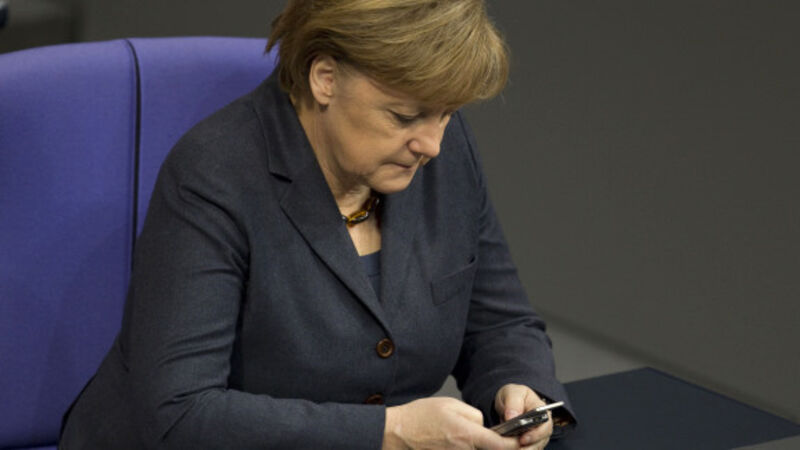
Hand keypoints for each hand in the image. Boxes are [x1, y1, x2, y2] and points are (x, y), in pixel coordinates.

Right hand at [383, 397, 519, 449]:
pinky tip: (467, 444)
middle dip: (502, 448)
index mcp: (467, 435)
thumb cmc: (419, 417)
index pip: (502, 446)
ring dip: (487, 449)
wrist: (395, 434)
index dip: (515, 444)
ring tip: (487, 441)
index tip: (519, 439)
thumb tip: (485, 427)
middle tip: (507, 440)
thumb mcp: (451, 405)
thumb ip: (474, 416)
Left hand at [494, 384, 552, 449]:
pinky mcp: (530, 443)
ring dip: (524, 449)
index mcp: (542, 410)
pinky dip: (519, 449)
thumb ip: (513, 403)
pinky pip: (528, 449)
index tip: (523, 439)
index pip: (545, 425)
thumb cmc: (513, 396)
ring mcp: (538, 435)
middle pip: (541, 440)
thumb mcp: (512, 393)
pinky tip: (510, 449)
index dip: (535, 434)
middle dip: (529, 446)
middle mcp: (543, 424)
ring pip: (535, 447)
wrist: (509, 402)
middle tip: (516, 448)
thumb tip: (512, 416)